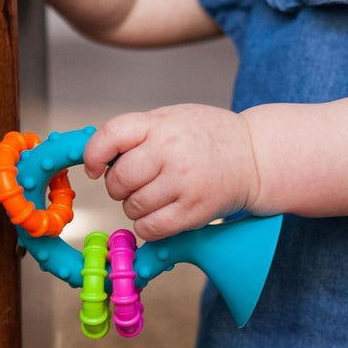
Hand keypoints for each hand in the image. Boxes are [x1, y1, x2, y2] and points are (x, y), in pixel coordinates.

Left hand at [84, 104, 259, 240]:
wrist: (255, 156)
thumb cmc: (209, 137)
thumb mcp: (173, 119)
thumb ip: (138, 134)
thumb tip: (98, 159)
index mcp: (161, 125)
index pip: (111, 136)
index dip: (93, 155)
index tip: (92, 168)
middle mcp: (171, 152)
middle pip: (118, 179)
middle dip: (118, 186)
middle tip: (135, 183)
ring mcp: (183, 183)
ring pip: (132, 207)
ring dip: (136, 206)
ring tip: (156, 195)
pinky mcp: (193, 211)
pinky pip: (151, 228)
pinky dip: (148, 225)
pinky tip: (161, 214)